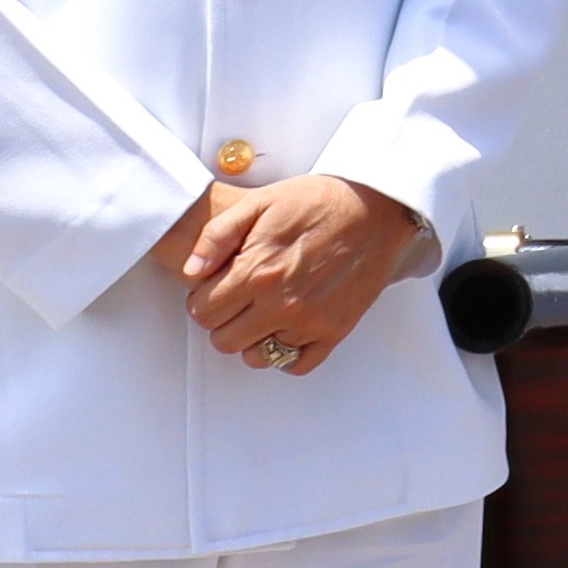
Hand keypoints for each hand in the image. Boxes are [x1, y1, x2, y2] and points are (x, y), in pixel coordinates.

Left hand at [173, 174, 420, 378]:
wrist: (376, 207)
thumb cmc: (320, 201)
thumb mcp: (260, 202)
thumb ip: (217, 235)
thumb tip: (191, 270)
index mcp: (256, 272)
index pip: (202, 312)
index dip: (203, 299)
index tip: (216, 288)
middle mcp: (281, 303)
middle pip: (224, 340)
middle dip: (223, 321)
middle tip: (238, 300)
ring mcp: (309, 321)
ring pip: (257, 357)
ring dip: (252, 339)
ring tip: (262, 313)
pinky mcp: (335, 330)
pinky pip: (297, 365)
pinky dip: (286, 355)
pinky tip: (287, 330)